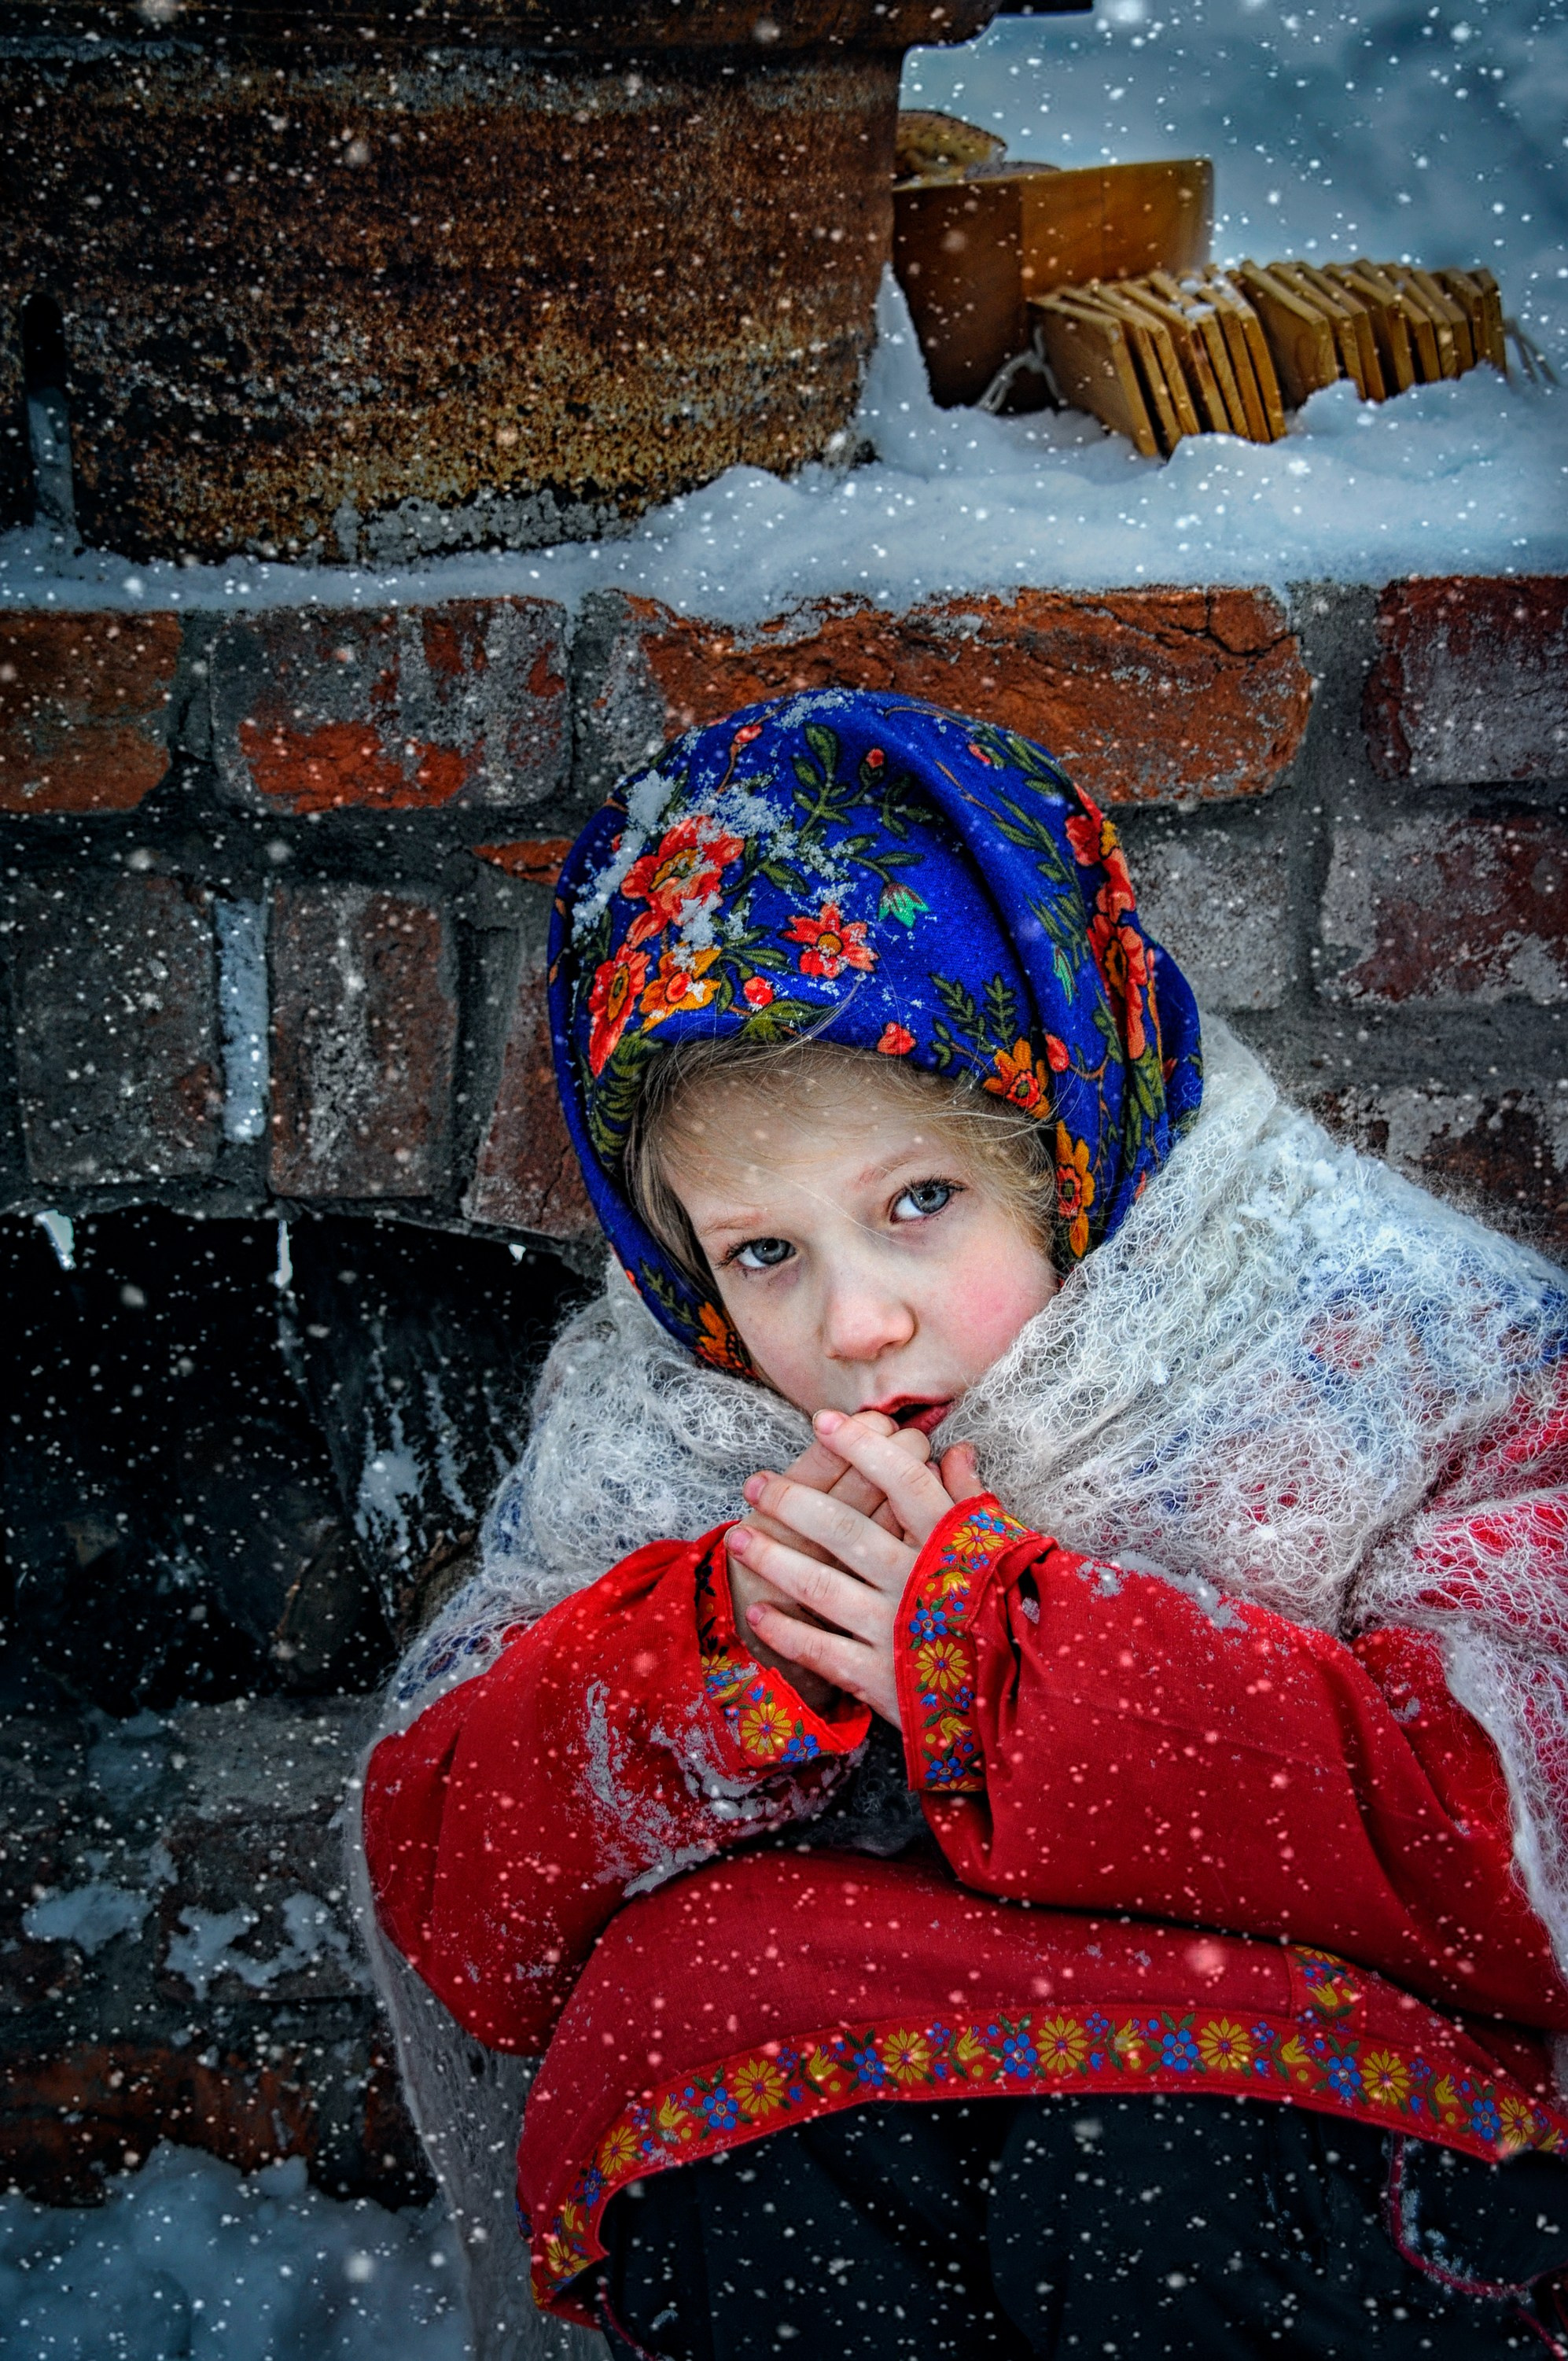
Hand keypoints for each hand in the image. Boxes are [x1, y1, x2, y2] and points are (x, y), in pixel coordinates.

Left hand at [726, 1411, 987, 1727]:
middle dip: (791, 1502)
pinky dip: (785, 1632)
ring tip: (738, 1538)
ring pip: (819, 1584)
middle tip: (755, 1485)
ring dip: (772, 1559)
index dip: (861, 1447)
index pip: (901, 1479)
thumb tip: (955, 1448)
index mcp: (950, 1541)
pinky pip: (821, 1650)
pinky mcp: (880, 1677)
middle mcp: (916, 1577)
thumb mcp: (1005, 1547)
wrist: (1030, 1698)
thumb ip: (972, 1498)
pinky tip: (758, 1615)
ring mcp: (894, 1627)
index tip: (823, 1420)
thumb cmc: (1017, 1612)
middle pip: (842, 1527)